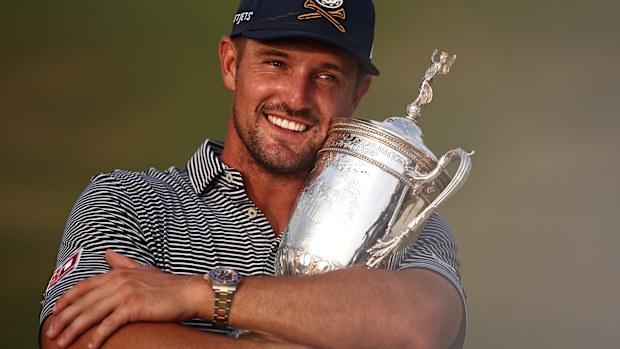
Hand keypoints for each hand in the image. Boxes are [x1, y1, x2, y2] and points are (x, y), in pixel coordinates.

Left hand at [45, 249, 208, 348]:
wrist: (189, 292)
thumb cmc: (168, 285)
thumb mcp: (143, 270)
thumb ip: (123, 264)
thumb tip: (108, 253)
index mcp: (118, 273)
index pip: (84, 286)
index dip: (67, 299)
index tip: (54, 312)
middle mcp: (119, 281)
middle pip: (83, 302)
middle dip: (64, 318)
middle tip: (51, 333)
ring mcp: (126, 294)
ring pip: (92, 313)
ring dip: (74, 330)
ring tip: (62, 343)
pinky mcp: (134, 307)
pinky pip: (110, 324)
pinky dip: (97, 336)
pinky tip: (89, 346)